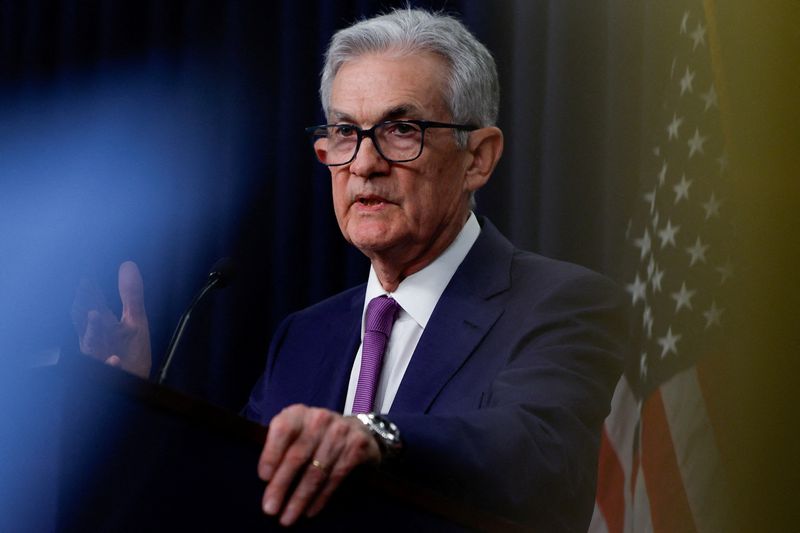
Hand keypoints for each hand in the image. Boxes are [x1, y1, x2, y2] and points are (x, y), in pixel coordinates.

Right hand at [71, 261, 151, 378]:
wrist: (136, 382)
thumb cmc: (131, 353)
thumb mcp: (136, 322)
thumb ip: (131, 295)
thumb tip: (128, 264)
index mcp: (103, 325)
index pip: (93, 305)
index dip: (90, 292)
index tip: (86, 277)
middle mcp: (96, 339)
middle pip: (85, 321)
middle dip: (84, 307)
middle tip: (83, 289)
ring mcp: (99, 356)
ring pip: (90, 344)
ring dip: (92, 331)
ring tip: (95, 314)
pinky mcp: (107, 373)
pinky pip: (106, 369)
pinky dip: (110, 364)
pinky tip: (114, 359)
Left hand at [258, 404, 380, 525]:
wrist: (357, 430)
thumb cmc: (315, 436)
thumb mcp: (297, 432)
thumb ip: (280, 447)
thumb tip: (266, 480)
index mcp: (298, 413)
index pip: (283, 429)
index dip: (272, 453)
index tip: (263, 478)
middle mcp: (319, 419)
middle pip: (297, 455)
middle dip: (281, 485)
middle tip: (270, 508)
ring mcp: (340, 432)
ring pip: (316, 471)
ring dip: (300, 498)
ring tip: (288, 517)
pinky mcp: (356, 447)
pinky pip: (335, 477)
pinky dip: (321, 497)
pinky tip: (310, 511)